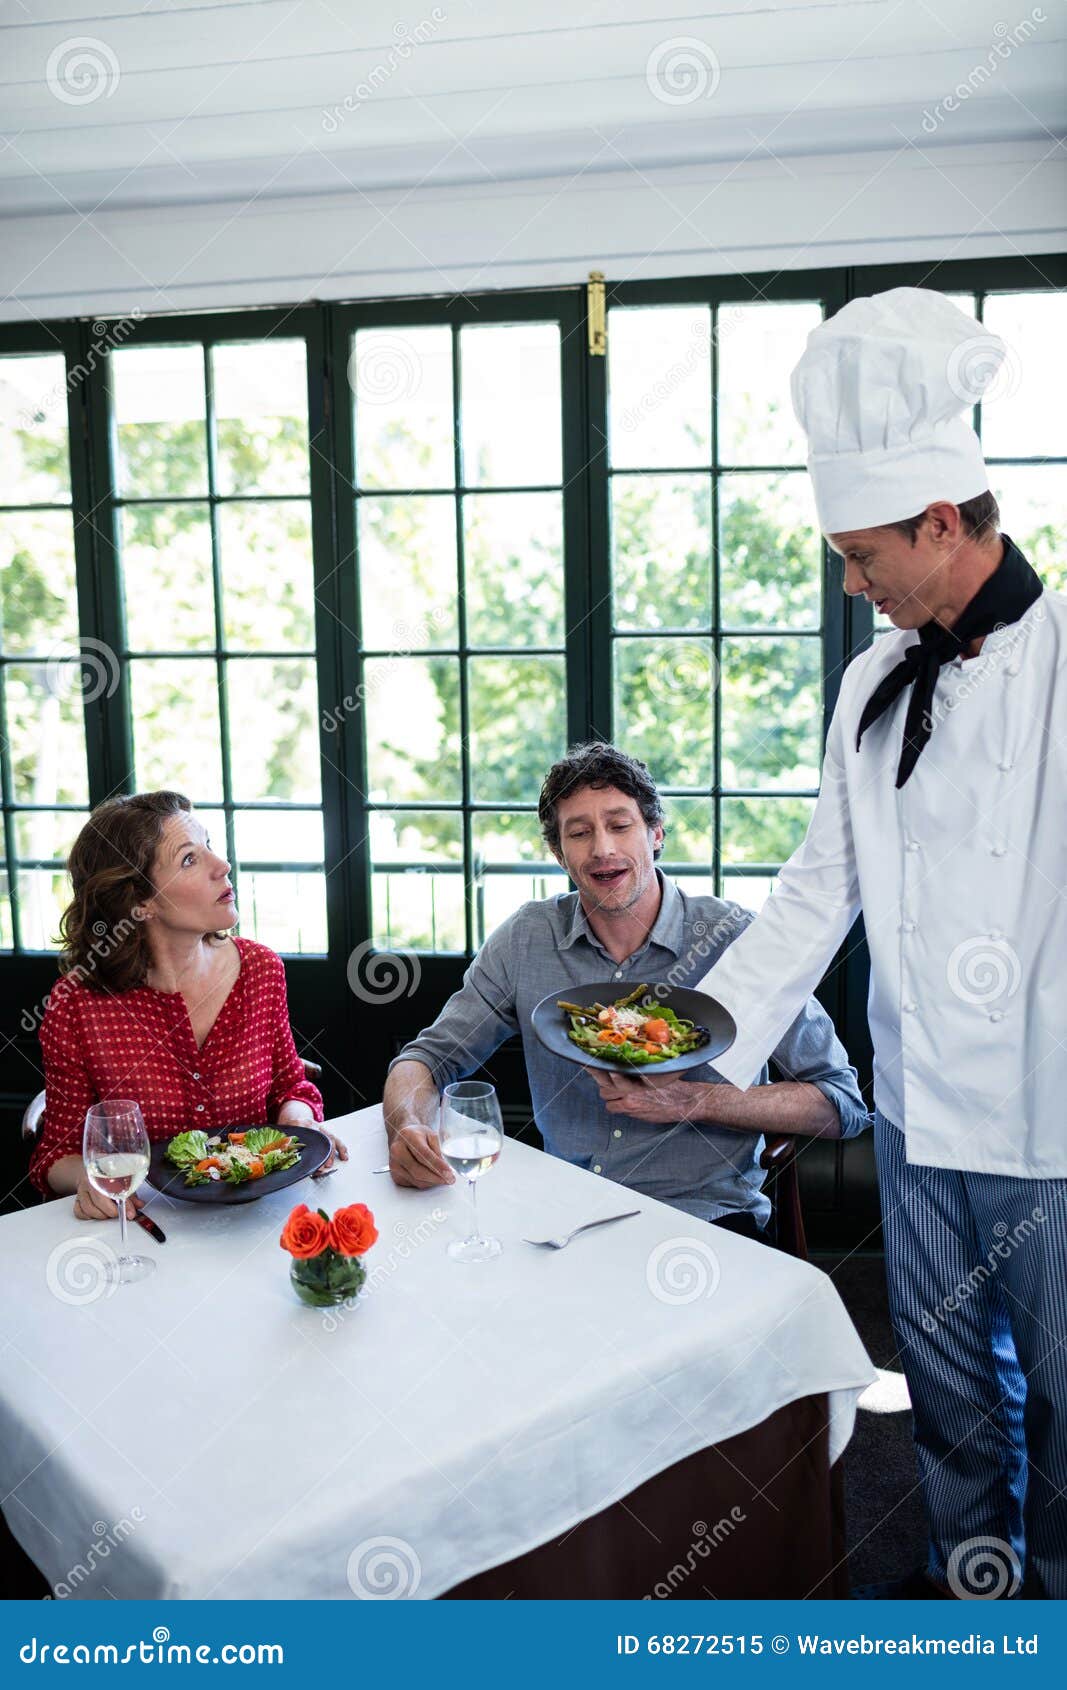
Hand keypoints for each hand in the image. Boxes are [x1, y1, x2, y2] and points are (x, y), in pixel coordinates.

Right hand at [73, 1169, 144, 1222]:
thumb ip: (130, 1192)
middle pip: (99, 1201)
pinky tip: (96, 1212)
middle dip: (112, 1212)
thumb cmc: (108, 1172)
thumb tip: (139, 1205)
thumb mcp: (122, 1178)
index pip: (114, 1190)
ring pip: (88, 1209)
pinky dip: (88, 1215)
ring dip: (101, 1215)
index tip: (130, 1213)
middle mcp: (90, 1180)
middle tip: (119, 1213)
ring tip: (108, 1212)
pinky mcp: (77, 1197)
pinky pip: (79, 1211)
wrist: (91, 1166)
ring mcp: (82, 1189)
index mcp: (103, 1172)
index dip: (124, 1204)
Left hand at [276, 1104, 346, 1169]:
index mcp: (301, 1123)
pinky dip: (341, 1148)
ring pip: (331, 1138)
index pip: (308, 1135)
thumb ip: (282, 1140)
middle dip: (323, 1153)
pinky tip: (344, 1156)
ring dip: (332, 1152)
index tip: (310, 1160)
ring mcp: (321, 1128)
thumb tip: (281, 1153)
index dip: (311, 1148)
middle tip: (321, 1166)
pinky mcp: (326, 1131)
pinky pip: (336, 1139)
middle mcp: (313, 1124)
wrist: (295, 1114)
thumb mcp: (282, 1130)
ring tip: (330, 1164)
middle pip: (322, 1138)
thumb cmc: (288, 1125)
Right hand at [389, 1123, 454, 1189]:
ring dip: (432, 1182)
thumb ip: (438, 1151)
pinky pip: (414, 1184)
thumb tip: (445, 1169)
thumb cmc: (417, 1135)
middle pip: (419, 1171)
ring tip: (442, 1177)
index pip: (424, 1155)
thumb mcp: (431, 1136)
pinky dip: (425, 1183)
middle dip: (436, 1178)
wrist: (401, 1137)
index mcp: (407, 1137)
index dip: (437, 1165)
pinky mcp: (395, 1176)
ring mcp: (394, 1165)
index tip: (448, 1173)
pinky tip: (431, 1176)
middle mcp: (397, 1151)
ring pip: (417, 1180)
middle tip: (450, 1179)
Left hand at [587, 1067, 709, 1125]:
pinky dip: (617, 1108)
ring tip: (618, 1094)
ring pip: (606, 1099)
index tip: (592, 1065)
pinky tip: (625, 1104)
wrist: (684, 1101)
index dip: (599, 1069)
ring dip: (610, 1097)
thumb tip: (622, 1066)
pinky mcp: (632, 1111)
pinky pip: (614, 1109)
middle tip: (608, 1082)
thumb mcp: (654, 1072)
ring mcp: (630, 1100)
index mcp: (635, 1073)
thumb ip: (637, 1070)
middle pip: (603, 1086)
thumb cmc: (671, 1086)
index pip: (609, 1070)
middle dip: (604, 1085)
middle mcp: (630, 1087)